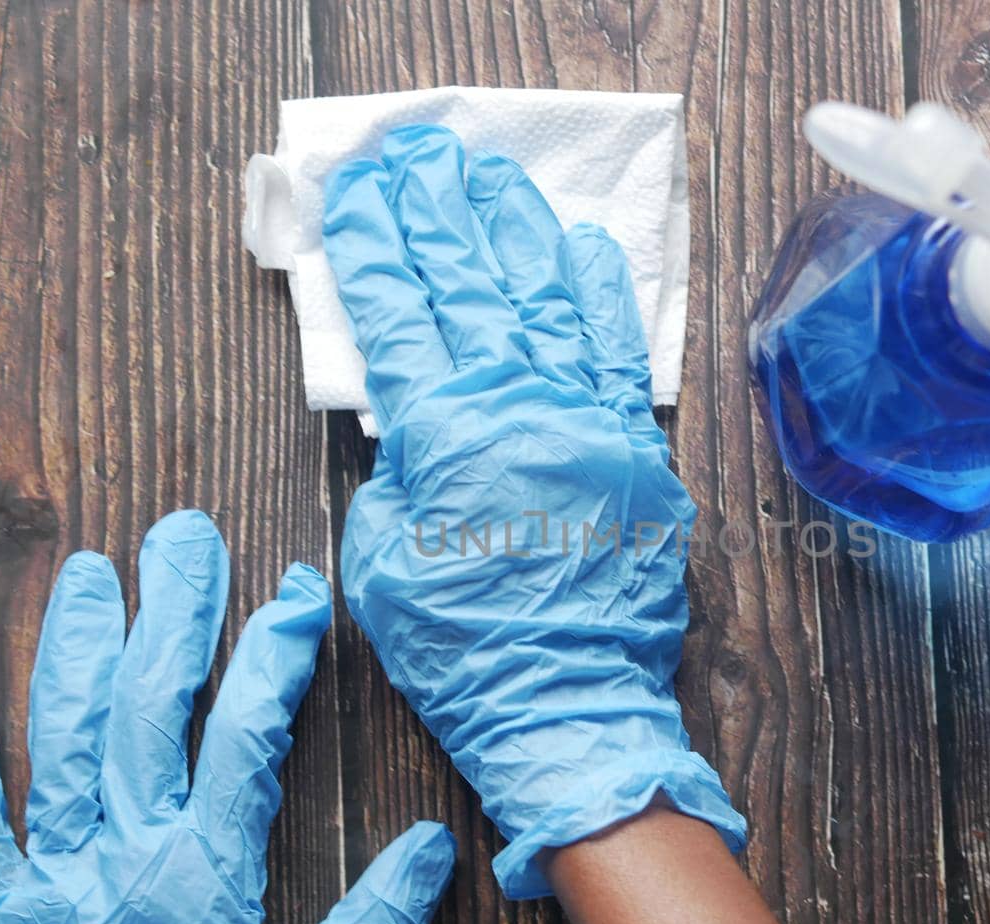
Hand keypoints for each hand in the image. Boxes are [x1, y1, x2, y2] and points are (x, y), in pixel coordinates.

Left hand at [0, 511, 454, 923]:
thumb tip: (434, 849)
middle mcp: (122, 855)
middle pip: (145, 710)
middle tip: (184, 539)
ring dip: (72, 651)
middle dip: (171, 616)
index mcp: (202, 875)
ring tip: (86, 576)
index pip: (245, 737)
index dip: (274, 658)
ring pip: (58, 741)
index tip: (297, 596)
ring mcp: (49, 879)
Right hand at [324, 125, 745, 898]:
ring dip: (514, 233)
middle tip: (417, 154)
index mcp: (445, 433)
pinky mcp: (635, 447)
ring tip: (491, 178)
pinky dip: (600, 297)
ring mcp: (586, 420)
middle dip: (436, 215)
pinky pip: (618, 354)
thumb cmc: (464, 647)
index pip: (396, 315)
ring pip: (544, 302)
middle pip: (469, 288)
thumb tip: (415, 429)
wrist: (569, 703)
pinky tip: (583, 246)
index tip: (354, 191)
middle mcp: (520, 407)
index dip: (371, 247)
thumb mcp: (383, 563)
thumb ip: (395, 476)